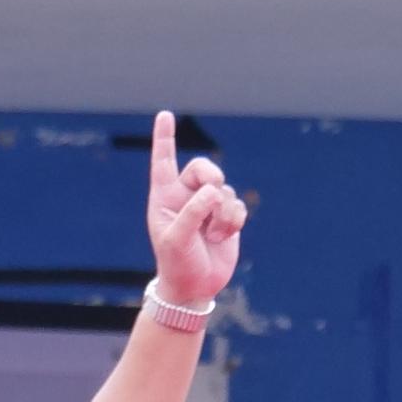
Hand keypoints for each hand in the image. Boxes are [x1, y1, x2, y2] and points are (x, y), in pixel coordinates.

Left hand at [145, 111, 245, 307]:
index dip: (164, 139)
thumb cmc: (176, 263)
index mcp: (164, 198)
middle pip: (203, 168)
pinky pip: (238, 205)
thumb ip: (193, 212)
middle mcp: (185, 197)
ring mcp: (207, 205)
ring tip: (213, 235)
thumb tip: (215, 190)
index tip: (164, 115)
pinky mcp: (226, 216)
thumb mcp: (177, 239)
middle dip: (211, 176)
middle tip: (212, 191)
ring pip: (224, 190)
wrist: (195, 286)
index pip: (164, 162)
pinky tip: (224, 237)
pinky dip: (234, 220)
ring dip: (222, 213)